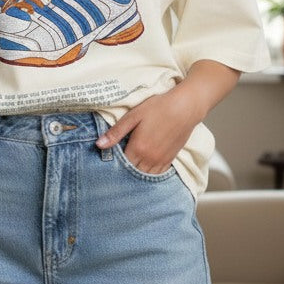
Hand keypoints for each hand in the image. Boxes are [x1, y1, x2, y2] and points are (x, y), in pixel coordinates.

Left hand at [95, 60, 240, 173]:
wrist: (185, 107)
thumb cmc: (159, 107)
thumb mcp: (134, 116)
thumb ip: (116, 132)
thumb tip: (98, 145)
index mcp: (138, 148)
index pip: (121, 165)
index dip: (114, 162)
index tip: (109, 158)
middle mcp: (150, 159)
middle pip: (132, 173)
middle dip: (124, 169)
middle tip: (119, 161)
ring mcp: (161, 161)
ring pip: (144, 175)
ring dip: (136, 172)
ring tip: (131, 162)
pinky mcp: (170, 160)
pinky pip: (156, 174)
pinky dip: (149, 172)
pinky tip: (144, 165)